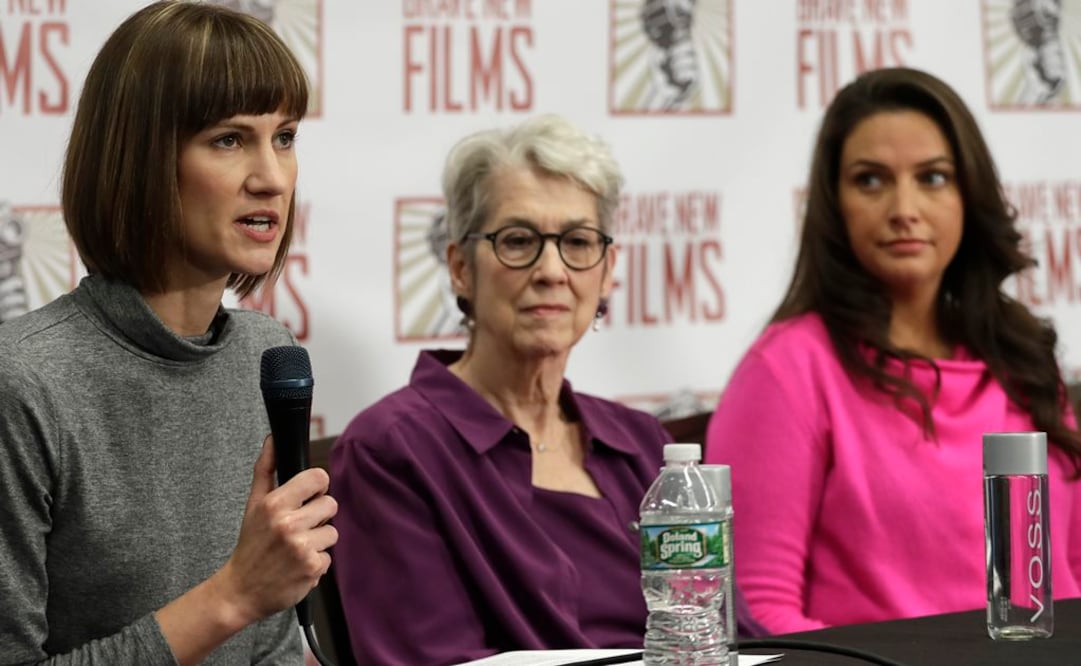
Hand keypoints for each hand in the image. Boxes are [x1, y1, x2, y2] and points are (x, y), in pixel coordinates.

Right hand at [216, 436, 337, 623]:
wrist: (241, 591)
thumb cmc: (251, 545)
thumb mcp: (253, 504)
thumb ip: (266, 469)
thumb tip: (273, 438)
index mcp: (275, 503)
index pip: (319, 478)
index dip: (317, 487)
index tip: (309, 497)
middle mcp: (289, 523)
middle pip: (331, 504)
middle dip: (318, 516)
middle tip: (298, 528)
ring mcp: (302, 547)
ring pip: (332, 531)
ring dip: (318, 541)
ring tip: (295, 549)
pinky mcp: (312, 569)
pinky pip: (329, 557)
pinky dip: (316, 562)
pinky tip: (297, 566)